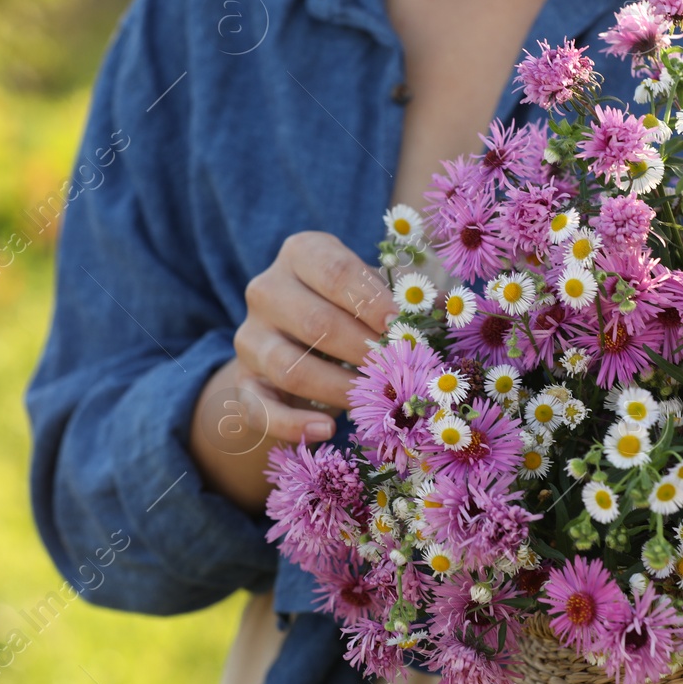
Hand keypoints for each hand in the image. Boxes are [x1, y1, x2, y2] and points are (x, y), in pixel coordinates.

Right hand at [189, 232, 396, 510]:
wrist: (294, 342)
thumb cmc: (348, 308)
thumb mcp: (370, 291)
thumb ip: (399, 299)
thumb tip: (440, 312)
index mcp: (302, 253)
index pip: (335, 271)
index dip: (370, 300)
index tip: (399, 326)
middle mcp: (267, 290)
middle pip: (314, 322)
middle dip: (361, 350)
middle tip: (396, 370)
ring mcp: (249, 337)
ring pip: (290, 368)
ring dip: (338, 389)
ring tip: (373, 400)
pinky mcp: (242, 382)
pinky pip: (260, 408)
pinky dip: (292, 424)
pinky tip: (326, 430)